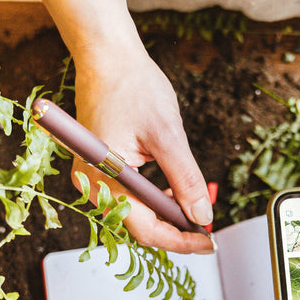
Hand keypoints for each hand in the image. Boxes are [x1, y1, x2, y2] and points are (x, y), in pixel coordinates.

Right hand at [71, 44, 214, 253]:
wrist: (106, 57)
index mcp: (105, 179)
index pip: (146, 229)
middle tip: (204, 227)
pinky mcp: (97, 169)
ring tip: (191, 207)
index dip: (180, 240)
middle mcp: (91, 184)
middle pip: (137, 226)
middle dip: (174, 230)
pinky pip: (126, 198)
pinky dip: (152, 201)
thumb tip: (201, 215)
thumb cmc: (132, 87)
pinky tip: (170, 191)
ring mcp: (92, 177)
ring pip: (133, 214)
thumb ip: (185, 180)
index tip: (207, 242)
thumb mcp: (168, 136)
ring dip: (164, 215)